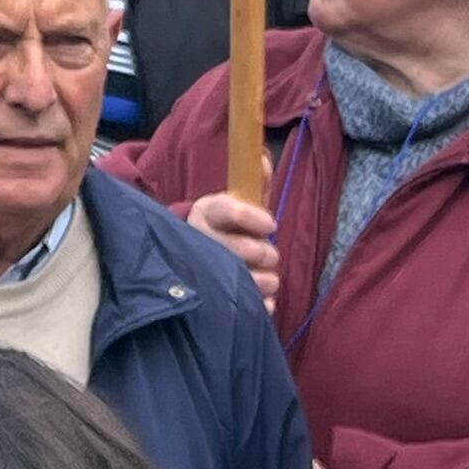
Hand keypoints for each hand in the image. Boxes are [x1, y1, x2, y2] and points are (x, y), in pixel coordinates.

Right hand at [182, 188, 281, 307]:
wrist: (198, 258)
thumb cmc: (226, 227)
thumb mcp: (238, 201)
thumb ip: (255, 182)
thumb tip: (265, 161)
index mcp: (205, 212)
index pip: (226, 211)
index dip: (252, 218)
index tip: (271, 225)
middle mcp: (199, 241)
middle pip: (236, 250)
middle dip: (262, 253)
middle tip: (270, 255)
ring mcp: (204, 274)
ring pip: (243, 281)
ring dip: (266, 280)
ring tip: (268, 278)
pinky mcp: (213, 302)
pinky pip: (245, 307)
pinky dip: (261, 305)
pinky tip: (264, 301)